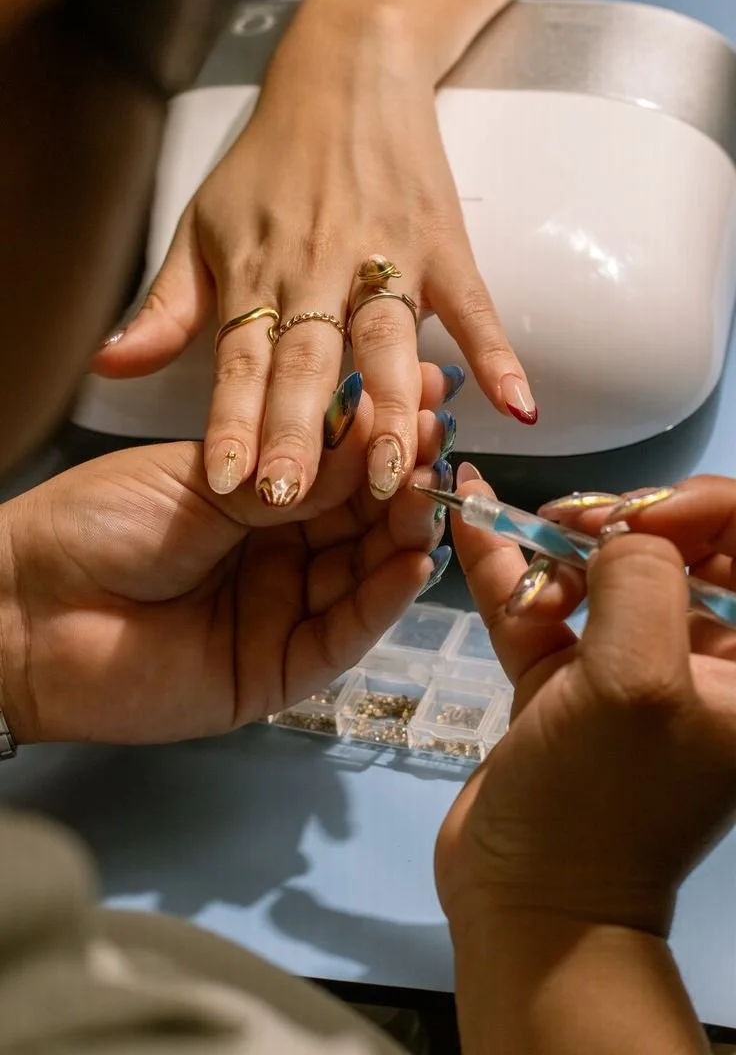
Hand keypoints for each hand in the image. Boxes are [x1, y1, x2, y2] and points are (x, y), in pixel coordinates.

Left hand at [0, 394, 449, 745]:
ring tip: (435, 499)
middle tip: (441, 448)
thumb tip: (373, 430)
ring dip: (405, 539)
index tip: (426, 401)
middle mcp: (279, 555)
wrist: (24, 607)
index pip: (339, 471)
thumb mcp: (203, 477)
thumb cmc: (97, 522)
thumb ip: (291, 471)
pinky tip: (414, 563)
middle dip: (403, 484)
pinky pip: (343, 635)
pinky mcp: (278, 671)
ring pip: (364, 578)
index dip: (381, 440)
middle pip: (362, 523)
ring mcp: (282, 614)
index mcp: (257, 499)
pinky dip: (382, 602)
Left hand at [91, 1, 533, 506]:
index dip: (232, 419)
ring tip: (390, 473)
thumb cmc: (269, 163)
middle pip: (307, 359)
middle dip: (299, 429)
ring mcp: (386, 257)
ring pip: (385, 339)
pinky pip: (473, 306)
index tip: (228, 483)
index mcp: (256, 271)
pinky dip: (496, 354)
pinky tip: (517, 406)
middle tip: (294, 495)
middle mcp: (317, 268)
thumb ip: (167, 307)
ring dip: (389, 405)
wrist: (348, 75)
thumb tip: (110, 366)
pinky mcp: (443, 247)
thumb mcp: (201, 227)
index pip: (239, 357)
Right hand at [435, 469, 735, 937]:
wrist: (530, 902)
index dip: (706, 509)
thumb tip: (616, 536)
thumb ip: (641, 579)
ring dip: (560, 545)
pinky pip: (547, 609)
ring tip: (523, 538)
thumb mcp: (639, 679)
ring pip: (607, 573)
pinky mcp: (568, 682)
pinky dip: (511, 569)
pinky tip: (473, 516)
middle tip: (572, 524)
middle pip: (681, 548)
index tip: (641, 518)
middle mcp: (705, 661)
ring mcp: (631, 670)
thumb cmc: (604, 796)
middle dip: (626, 522)